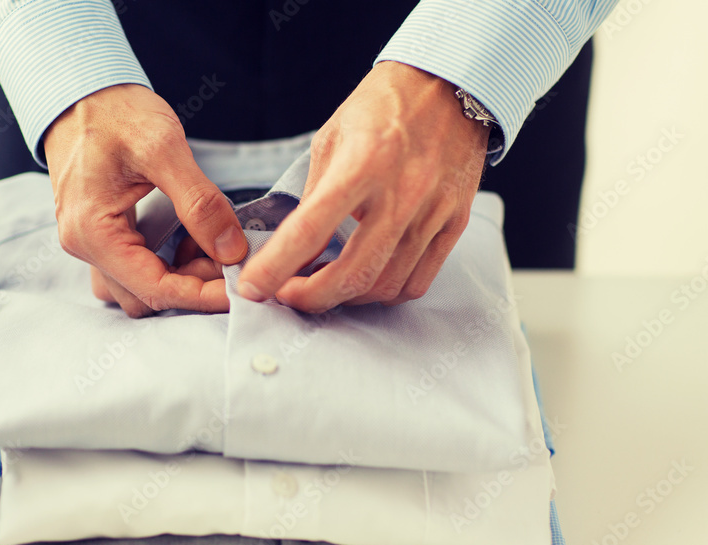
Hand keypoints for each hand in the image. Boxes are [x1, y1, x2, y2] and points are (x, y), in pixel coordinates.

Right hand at [43, 84, 247, 317]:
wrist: (80, 89)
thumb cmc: (114, 111)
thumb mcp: (163, 148)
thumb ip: (200, 203)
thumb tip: (232, 250)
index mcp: (92, 233)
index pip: (154, 289)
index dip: (201, 297)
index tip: (241, 290)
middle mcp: (85, 246)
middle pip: (147, 297)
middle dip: (194, 287)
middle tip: (234, 262)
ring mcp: (91, 241)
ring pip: (142, 286)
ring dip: (182, 276)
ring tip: (216, 247)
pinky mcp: (103, 232)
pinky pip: (137, 266)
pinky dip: (170, 262)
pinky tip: (195, 239)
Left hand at [237, 61, 489, 311]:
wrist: (450, 83)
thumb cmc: (383, 107)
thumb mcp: (331, 140)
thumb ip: (313, 197)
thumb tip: (293, 249)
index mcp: (361, 164)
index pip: (308, 231)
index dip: (274, 268)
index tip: (252, 287)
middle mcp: (401, 192)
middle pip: (353, 274)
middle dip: (311, 298)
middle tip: (288, 295)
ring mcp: (433, 211)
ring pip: (385, 286)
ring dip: (346, 298)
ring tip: (324, 285)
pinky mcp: (455, 222)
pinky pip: (417, 281)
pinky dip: (384, 292)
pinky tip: (365, 280)